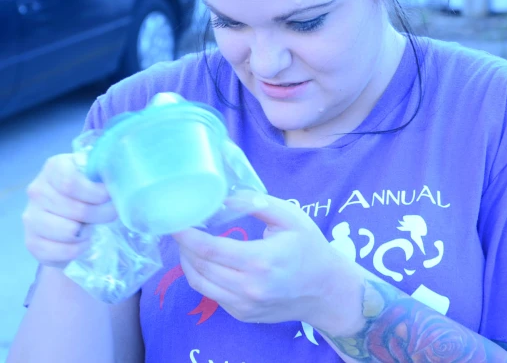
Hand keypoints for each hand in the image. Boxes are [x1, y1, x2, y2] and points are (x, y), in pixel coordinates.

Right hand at [22, 153, 117, 268]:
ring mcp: (31, 216)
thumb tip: (123, 180)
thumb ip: (104, 174)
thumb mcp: (95, 174)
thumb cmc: (87, 189)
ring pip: (68, 231)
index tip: (109, 197)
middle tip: (110, 214)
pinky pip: (61, 251)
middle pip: (76, 209)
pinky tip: (82, 240)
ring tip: (91, 226)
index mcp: (54, 167)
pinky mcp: (31, 241)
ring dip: (87, 232)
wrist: (68, 213)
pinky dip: (77, 249)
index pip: (71, 183)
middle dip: (101, 214)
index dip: (96, 193)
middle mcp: (37, 190)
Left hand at [172, 192, 363, 332]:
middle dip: (183, 246)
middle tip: (180, 226)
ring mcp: (243, 306)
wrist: (326, 290)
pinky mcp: (242, 314)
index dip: (186, 235)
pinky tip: (207, 260)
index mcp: (259, 261)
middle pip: (199, 266)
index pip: (209, 248)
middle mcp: (247, 288)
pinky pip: (212, 294)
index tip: (174, 221)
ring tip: (188, 243)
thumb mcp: (290, 217)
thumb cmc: (310, 248)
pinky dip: (202, 275)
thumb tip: (225, 198)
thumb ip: (258, 204)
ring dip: (188, 262)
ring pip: (200, 284)